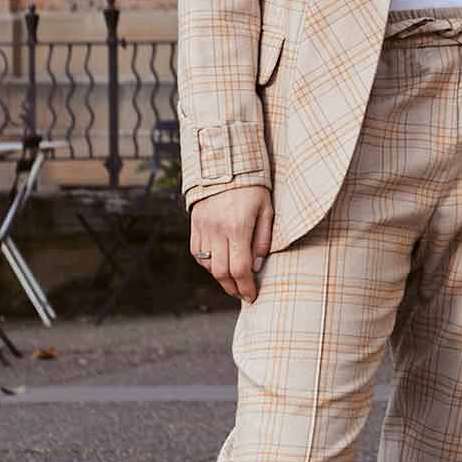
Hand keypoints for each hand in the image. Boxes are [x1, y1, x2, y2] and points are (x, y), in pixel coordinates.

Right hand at [190, 186, 274, 301]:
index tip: (252, 296)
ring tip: (234, 280)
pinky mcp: (194, 225)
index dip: (246, 287)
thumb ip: (263, 239)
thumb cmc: (253, 188)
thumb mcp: (267, 210)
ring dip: (221, 277)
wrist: (224, 165)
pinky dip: (208, 263)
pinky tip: (220, 264)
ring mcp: (202, 228)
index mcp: (237, 227)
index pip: (240, 269)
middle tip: (243, 294)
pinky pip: (198, 253)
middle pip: (221, 272)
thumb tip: (257, 266)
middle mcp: (217, 229)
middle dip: (233, 288)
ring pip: (208, 265)